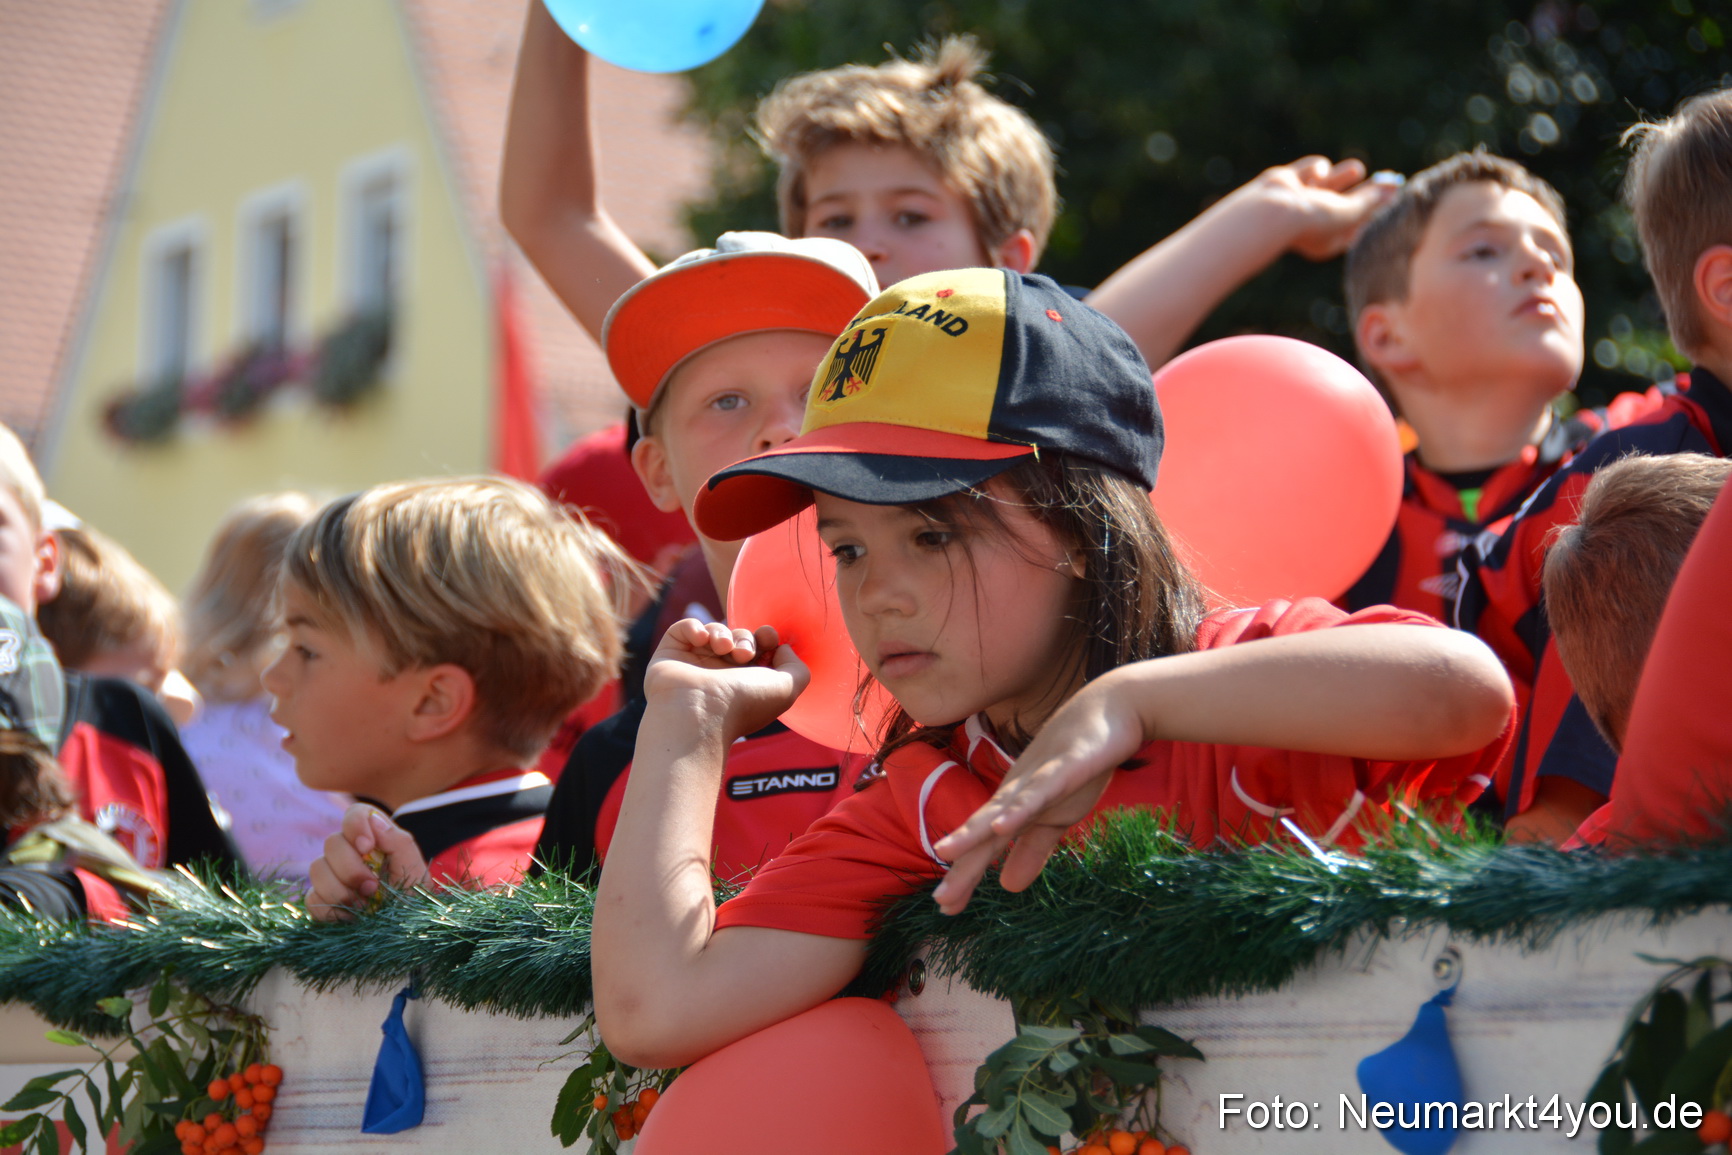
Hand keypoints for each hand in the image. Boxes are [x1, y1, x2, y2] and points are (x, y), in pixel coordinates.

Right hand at [306, 804, 429, 920]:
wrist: (404, 926)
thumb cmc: (411, 894)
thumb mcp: (413, 868)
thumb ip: (398, 841)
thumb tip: (374, 819)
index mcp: (373, 837)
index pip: (355, 814)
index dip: (355, 826)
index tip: (367, 848)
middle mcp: (348, 851)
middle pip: (332, 843)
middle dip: (352, 868)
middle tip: (373, 888)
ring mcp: (331, 875)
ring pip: (317, 869)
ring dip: (341, 890)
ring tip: (364, 904)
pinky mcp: (321, 899)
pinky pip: (312, 898)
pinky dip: (332, 909)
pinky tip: (351, 916)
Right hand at [642, 620, 808, 743]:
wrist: (699, 713)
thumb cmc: (744, 703)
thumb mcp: (788, 688)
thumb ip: (797, 667)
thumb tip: (782, 649)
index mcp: (746, 683)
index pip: (759, 650)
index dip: (766, 637)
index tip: (768, 637)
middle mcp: (721, 675)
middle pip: (738, 638)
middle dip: (745, 638)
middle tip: (743, 653)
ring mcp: (695, 665)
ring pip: (714, 632)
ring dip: (722, 633)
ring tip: (723, 649)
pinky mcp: (671, 655)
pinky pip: (684, 628)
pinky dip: (695, 627)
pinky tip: (701, 640)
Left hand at [930, 672, 1148, 915]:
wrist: (1111, 712)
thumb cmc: (1080, 765)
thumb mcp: (1058, 816)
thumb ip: (1032, 849)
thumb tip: (1008, 886)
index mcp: (1015, 809)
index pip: (985, 848)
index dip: (967, 876)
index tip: (946, 909)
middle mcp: (1017, 794)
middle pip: (983, 833)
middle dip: (962, 865)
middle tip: (941, 901)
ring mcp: (1037, 779)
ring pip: (1001, 810)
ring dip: (974, 832)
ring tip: (947, 853)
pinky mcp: (1064, 768)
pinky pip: (1039, 791)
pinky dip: (1019, 808)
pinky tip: (1001, 825)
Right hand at [1246, 156, 1397, 260]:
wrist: (1272, 210)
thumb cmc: (1313, 220)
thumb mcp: (1349, 213)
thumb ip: (1371, 201)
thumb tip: (1391, 190)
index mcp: (1325, 240)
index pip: (1356, 226)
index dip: (1376, 211)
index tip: (1395, 196)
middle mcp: (1311, 222)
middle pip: (1344, 204)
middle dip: (1365, 192)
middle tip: (1388, 178)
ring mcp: (1299, 202)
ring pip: (1328, 185)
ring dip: (1344, 176)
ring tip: (1357, 169)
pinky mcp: (1288, 182)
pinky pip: (1311, 170)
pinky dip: (1318, 169)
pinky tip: (1316, 175)